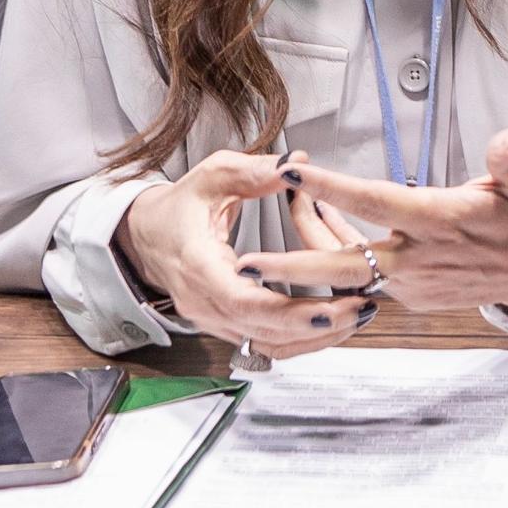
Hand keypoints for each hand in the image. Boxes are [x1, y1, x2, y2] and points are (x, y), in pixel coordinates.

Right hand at [117, 151, 374, 358]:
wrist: (146, 236)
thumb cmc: (181, 206)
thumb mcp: (213, 175)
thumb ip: (253, 172)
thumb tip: (296, 163)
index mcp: (198, 264)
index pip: (241, 300)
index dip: (287, 310)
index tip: (329, 308)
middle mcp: (203, 301)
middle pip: (262, 329)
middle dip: (315, 326)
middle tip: (361, 309)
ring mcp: (211, 319)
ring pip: (266, 343)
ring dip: (313, 337)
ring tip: (357, 316)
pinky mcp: (224, 325)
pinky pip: (264, 341)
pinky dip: (299, 338)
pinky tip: (334, 323)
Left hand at [283, 131, 507, 313]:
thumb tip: (506, 140)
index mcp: (441, 221)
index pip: (375, 201)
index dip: (332, 187)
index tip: (291, 171)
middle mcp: (420, 258)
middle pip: (343, 265)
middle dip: (291, 267)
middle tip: (244, 265)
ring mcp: (413, 282)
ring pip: (347, 272)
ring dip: (306, 256)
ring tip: (271, 233)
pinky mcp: (412, 294)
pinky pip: (363, 277)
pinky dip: (336, 256)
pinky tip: (319, 230)